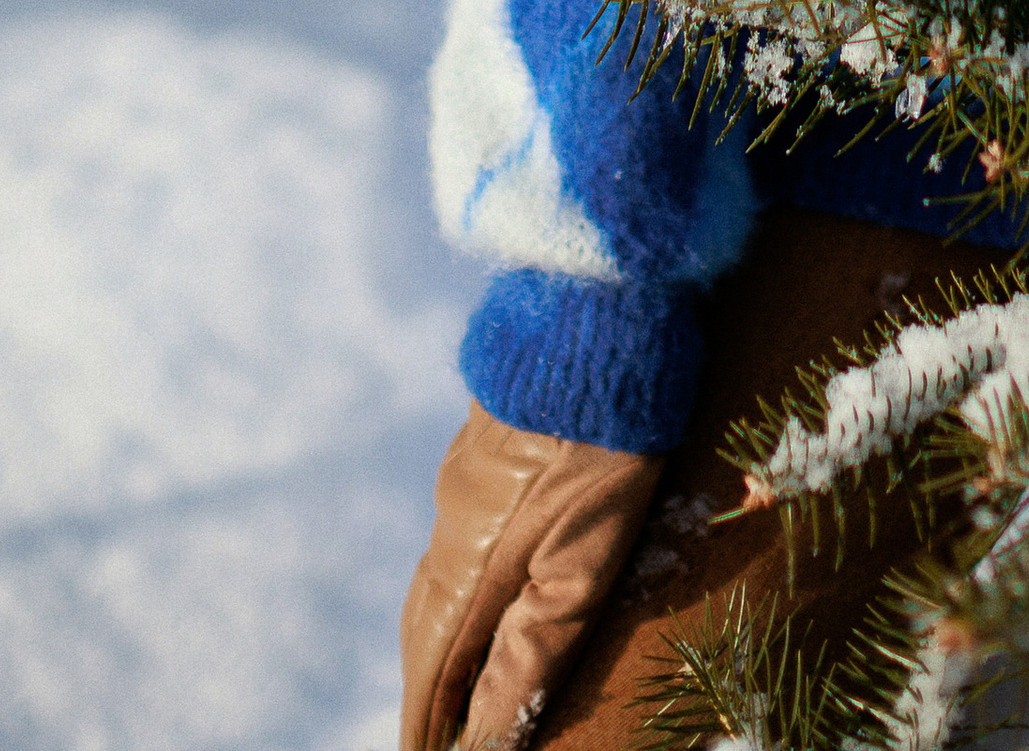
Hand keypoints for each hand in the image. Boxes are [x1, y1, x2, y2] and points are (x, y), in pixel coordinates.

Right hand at [400, 402, 663, 750]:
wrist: (597, 319)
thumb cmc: (604, 448)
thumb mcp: (583, 563)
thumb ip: (532, 654)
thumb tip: (483, 741)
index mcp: (469, 569)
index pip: (434, 674)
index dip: (428, 727)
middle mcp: (452, 529)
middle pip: (424, 634)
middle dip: (426, 693)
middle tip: (432, 738)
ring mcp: (464, 483)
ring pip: (436, 582)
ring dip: (438, 640)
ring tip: (451, 680)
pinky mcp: (483, 449)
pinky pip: (454, 537)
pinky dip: (456, 585)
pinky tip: (479, 580)